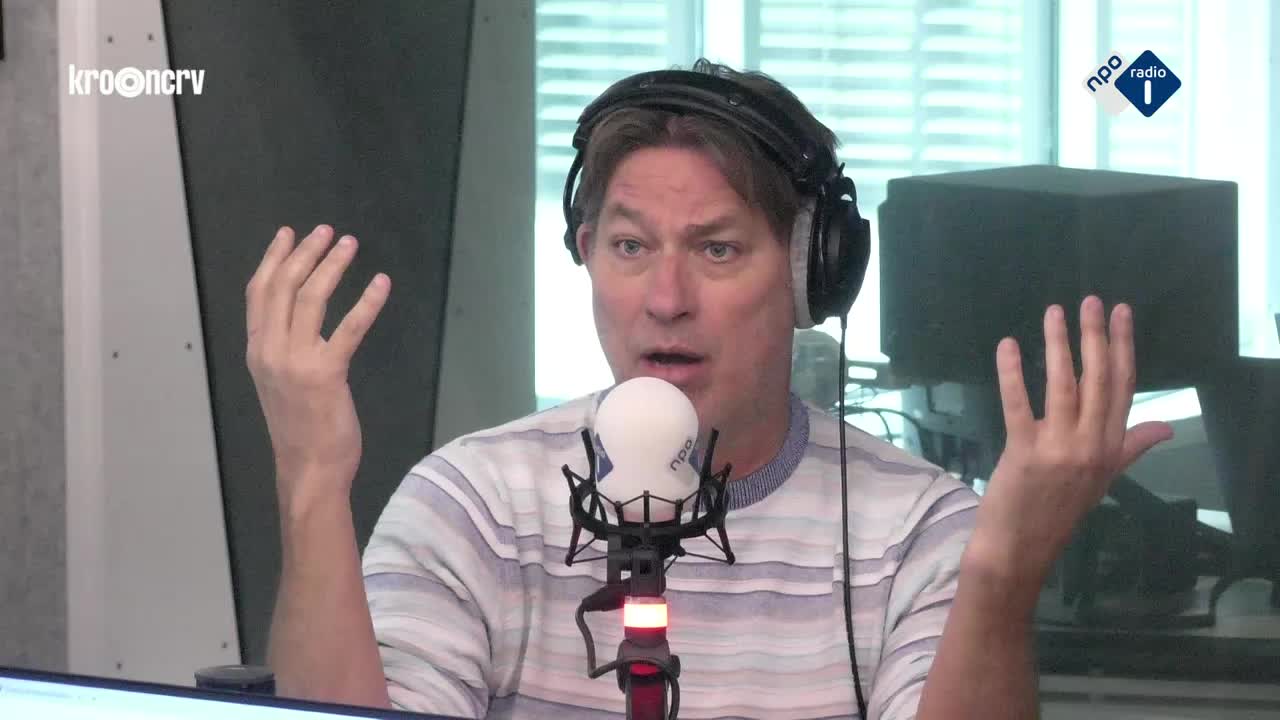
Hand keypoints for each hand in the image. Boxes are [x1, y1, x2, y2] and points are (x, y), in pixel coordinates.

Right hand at [245, 225, 390, 510]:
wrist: (308, 468)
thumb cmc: (300, 428)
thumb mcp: (278, 383)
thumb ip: (282, 350)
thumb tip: (297, 320)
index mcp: (257, 350)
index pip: (259, 293)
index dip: (273, 259)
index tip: (288, 234)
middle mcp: (269, 351)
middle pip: (284, 286)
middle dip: (306, 253)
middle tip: (327, 231)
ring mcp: (295, 361)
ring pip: (311, 298)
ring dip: (332, 266)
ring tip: (350, 245)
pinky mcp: (326, 373)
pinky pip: (349, 328)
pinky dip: (367, 301)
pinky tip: (382, 283)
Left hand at [967, 296, 1173, 594]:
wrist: (1020, 549)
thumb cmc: (1057, 510)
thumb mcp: (1103, 480)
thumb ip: (1131, 448)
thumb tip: (1167, 428)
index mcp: (1111, 448)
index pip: (1123, 388)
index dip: (1123, 348)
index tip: (1121, 314)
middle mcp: (1092, 446)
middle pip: (1099, 381)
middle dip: (1096, 336)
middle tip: (1091, 300)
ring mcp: (1059, 450)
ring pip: (1064, 386)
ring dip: (1059, 345)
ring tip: (1054, 311)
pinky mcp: (1024, 453)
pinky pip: (1019, 405)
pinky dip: (1013, 373)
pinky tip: (1008, 345)